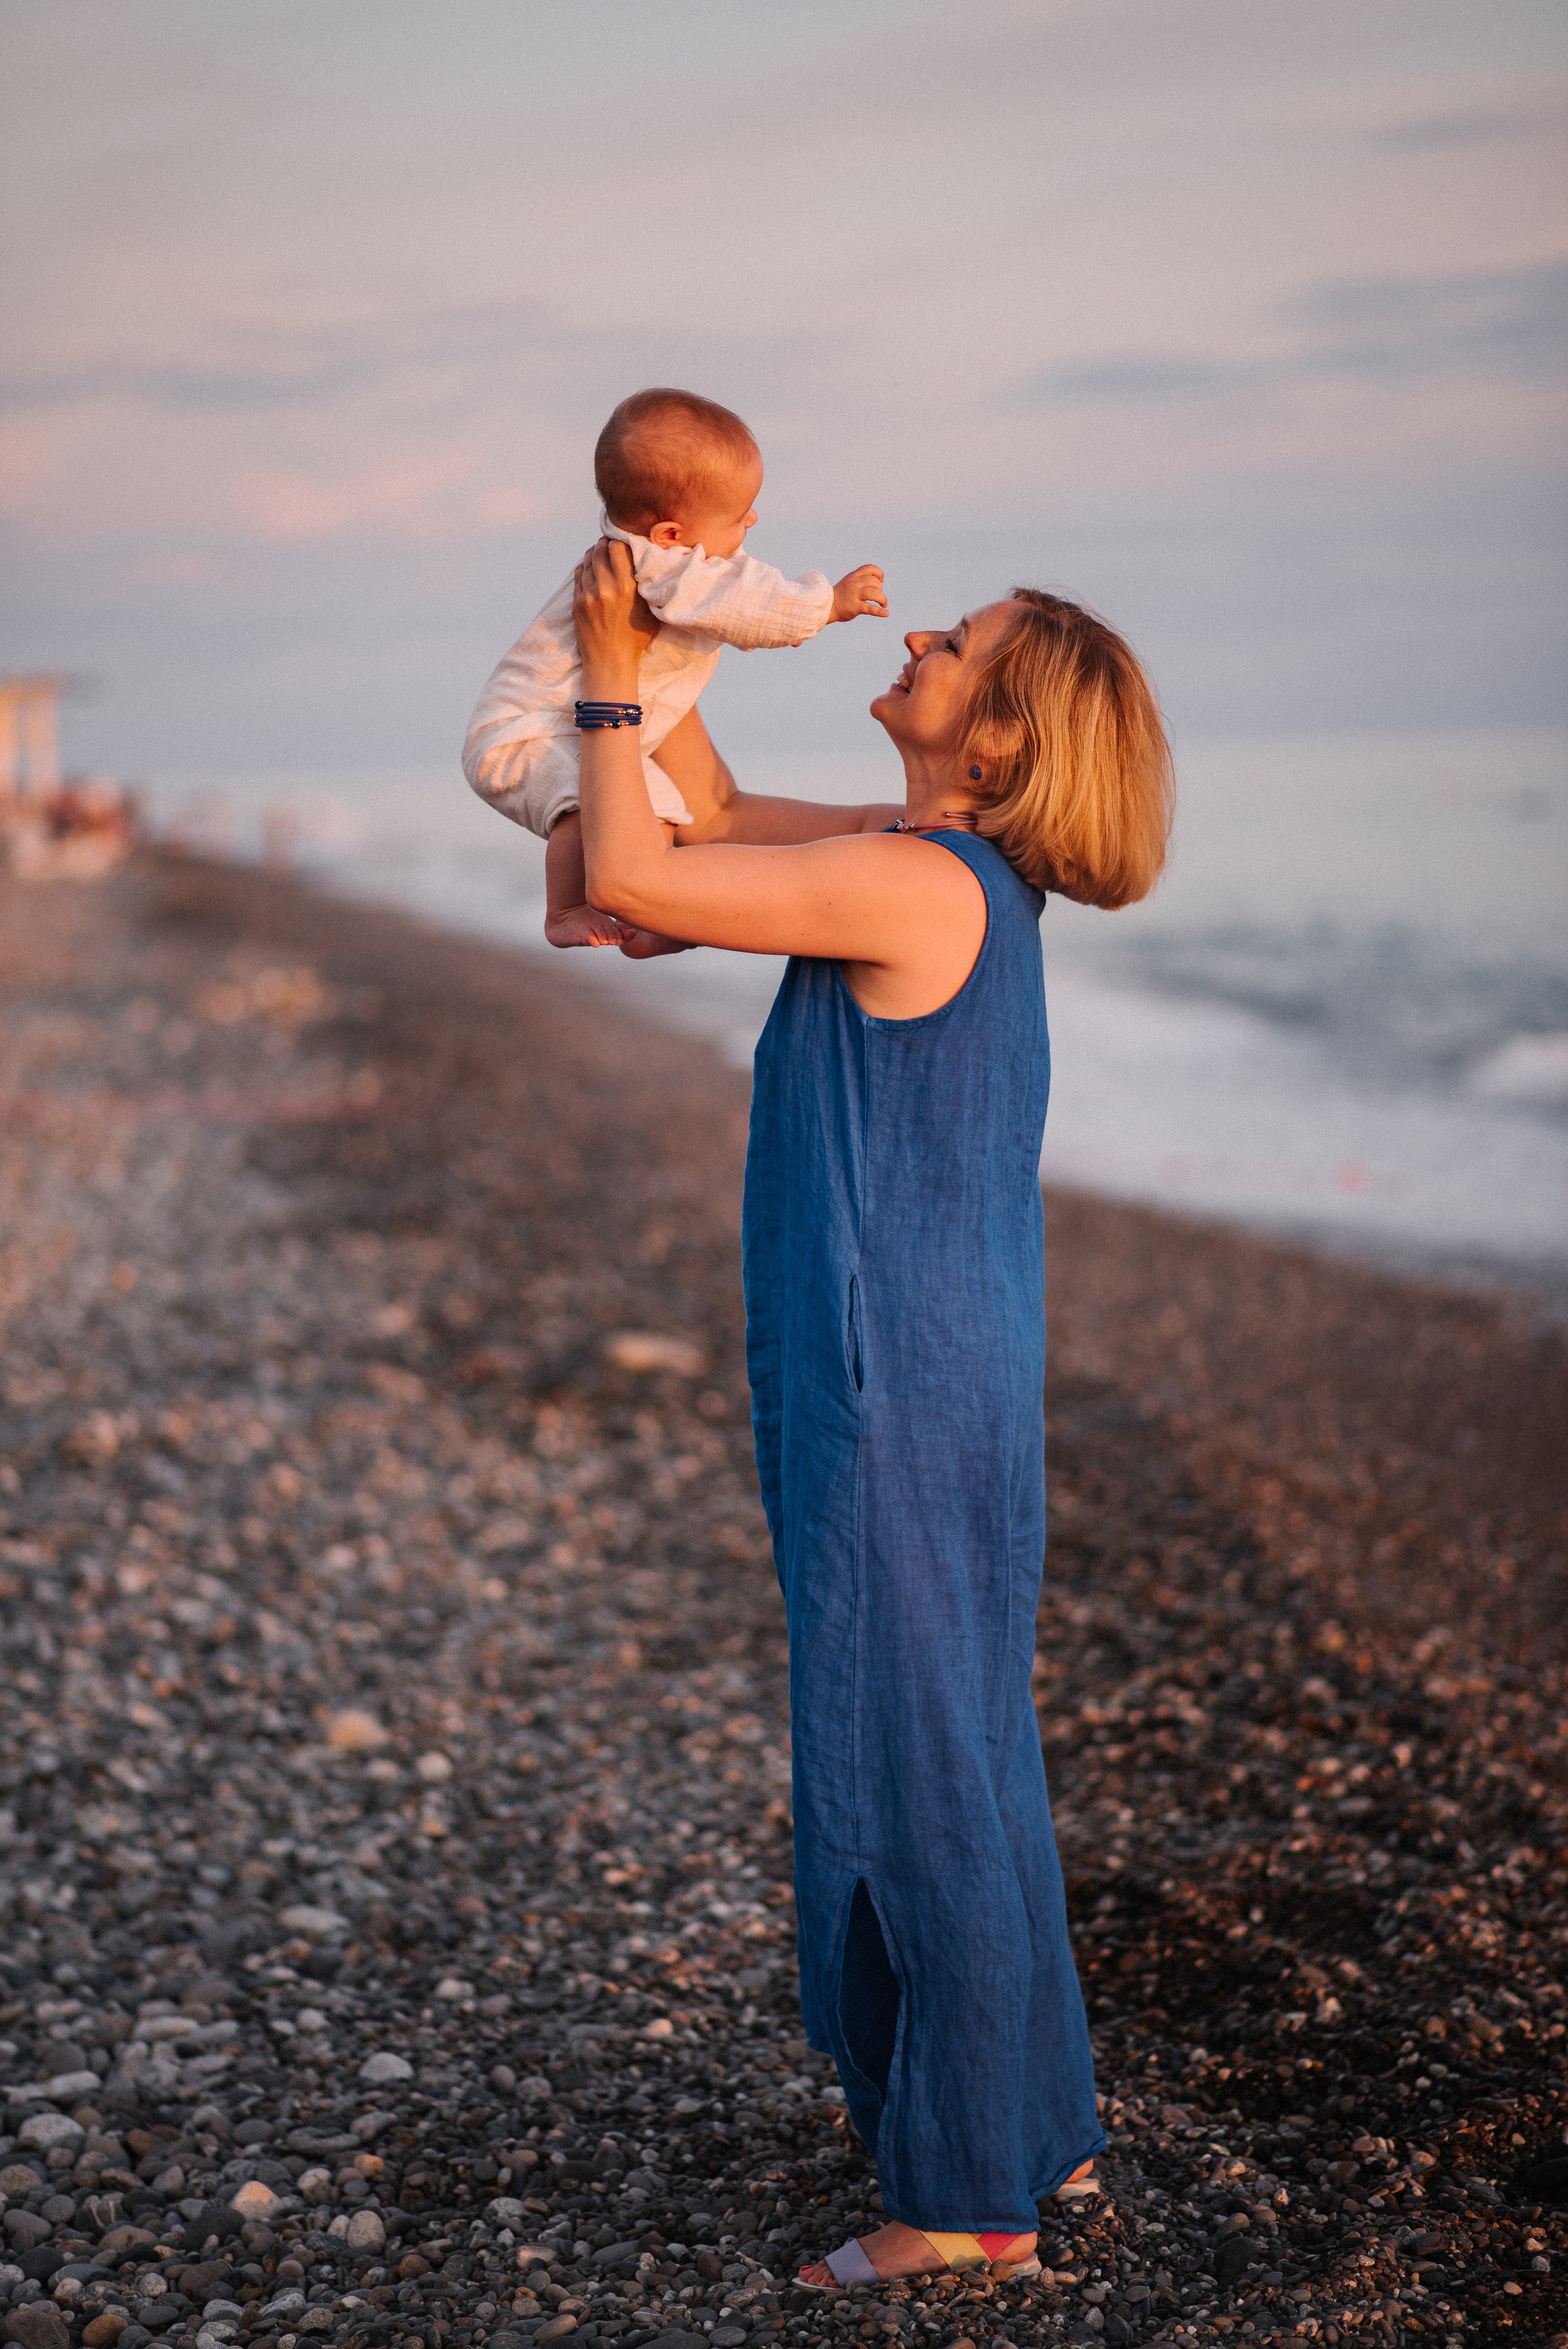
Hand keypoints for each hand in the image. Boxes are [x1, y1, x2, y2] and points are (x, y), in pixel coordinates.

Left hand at [573, 537, 659, 695]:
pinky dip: (586, 566)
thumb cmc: (636, 639)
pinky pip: (579, 573)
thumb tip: (647, 560)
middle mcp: (606, 587)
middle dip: (606, 544)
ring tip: (602, 554)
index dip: (621, 541)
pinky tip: (592, 568)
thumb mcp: (650, 611)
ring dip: (595, 553)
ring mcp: (588, 594)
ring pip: (588, 559)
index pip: (618, 547)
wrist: (610, 663)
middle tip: (612, 545)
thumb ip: (647, 584)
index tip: (624, 542)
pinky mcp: (577, 602)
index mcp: (627, 588)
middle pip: (601, 549)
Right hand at [830, 564, 887, 623]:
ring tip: (883, 604)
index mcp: (853, 576)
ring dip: (883, 599)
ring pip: (875, 594)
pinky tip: (887, 613)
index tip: (881, 580)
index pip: (870, 568)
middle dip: (880, 590)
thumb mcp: (849, 581)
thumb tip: (878, 581)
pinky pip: (871, 609)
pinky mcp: (855, 607)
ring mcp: (854, 595)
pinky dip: (880, 611)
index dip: (879, 573)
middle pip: (875, 582)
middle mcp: (854, 584)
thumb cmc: (841, 595)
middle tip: (878, 597)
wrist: (828, 606)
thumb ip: (861, 579)